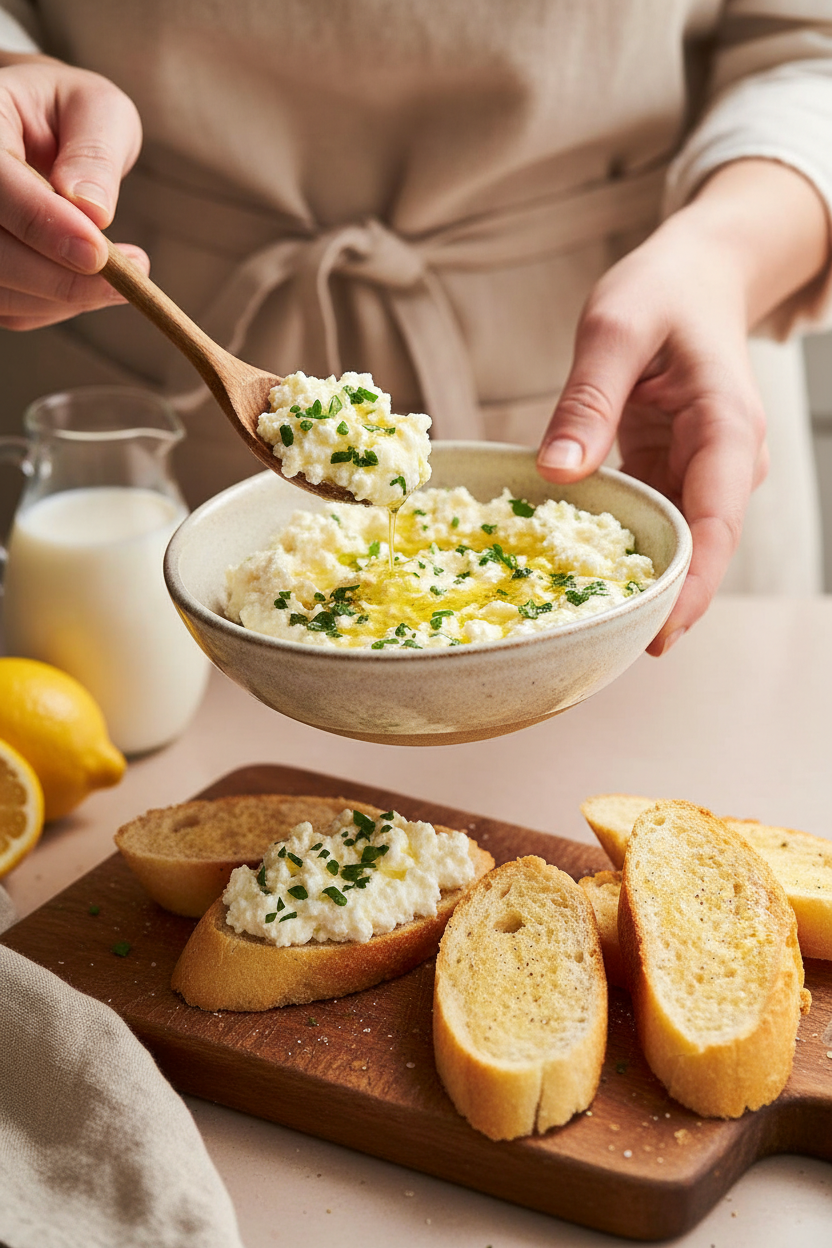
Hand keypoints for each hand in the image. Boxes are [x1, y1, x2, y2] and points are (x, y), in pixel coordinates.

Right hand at [0, 52, 148, 328]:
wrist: (37, 130)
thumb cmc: (70, 114)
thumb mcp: (97, 110)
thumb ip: (95, 152)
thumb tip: (92, 209)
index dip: (41, 223)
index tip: (97, 252)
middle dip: (61, 277)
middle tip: (133, 277)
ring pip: (1, 290)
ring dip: (66, 297)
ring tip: (124, 276)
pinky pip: (11, 310)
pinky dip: (57, 307)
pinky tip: (91, 283)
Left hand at [537, 160, 828, 654]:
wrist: (697, 276)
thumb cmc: (663, 291)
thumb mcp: (615, 329)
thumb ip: (587, 399)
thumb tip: (555, 474)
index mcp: (727, 428)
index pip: (716, 526)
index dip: (690, 588)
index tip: (657, 637)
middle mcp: (727, 463)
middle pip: (700, 551)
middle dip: (658, 603)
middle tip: (598, 651)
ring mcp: (704, 474)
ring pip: (677, 545)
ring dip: (636, 582)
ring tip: (580, 627)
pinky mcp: (676, 474)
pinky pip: (654, 523)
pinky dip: (620, 550)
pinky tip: (577, 578)